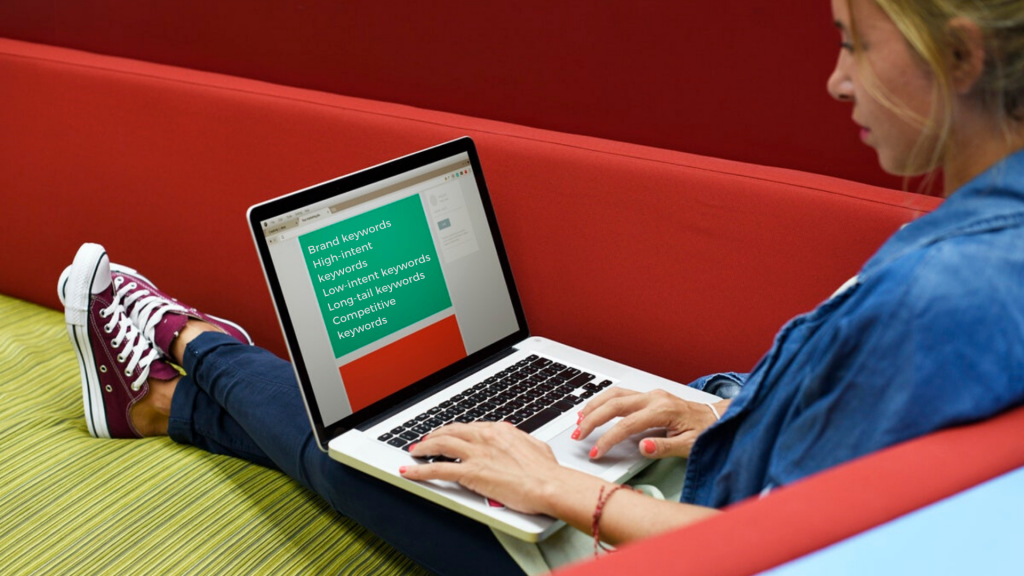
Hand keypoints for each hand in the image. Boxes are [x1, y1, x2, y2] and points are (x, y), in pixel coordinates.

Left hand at [399, 422, 575, 514]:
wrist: (548, 484)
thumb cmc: (546, 471)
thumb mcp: (534, 447)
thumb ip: (520, 443)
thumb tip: (519, 443)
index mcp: (499, 430)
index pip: (470, 428)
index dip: (455, 432)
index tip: (450, 436)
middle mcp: (484, 437)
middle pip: (451, 432)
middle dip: (435, 436)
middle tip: (426, 441)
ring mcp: (476, 454)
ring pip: (440, 445)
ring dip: (424, 447)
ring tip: (415, 452)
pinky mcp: (470, 473)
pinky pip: (437, 469)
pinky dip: (419, 471)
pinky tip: (409, 472)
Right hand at [575, 388, 726, 458]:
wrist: (717, 418)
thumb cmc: (706, 432)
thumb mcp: (690, 446)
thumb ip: (665, 447)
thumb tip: (642, 446)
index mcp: (663, 410)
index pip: (627, 425)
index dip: (608, 439)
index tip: (596, 452)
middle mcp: (654, 398)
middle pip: (614, 404)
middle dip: (592, 419)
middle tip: (578, 435)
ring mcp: (650, 395)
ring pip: (614, 395)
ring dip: (594, 406)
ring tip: (579, 421)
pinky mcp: (648, 397)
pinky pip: (620, 395)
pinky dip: (603, 402)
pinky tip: (594, 410)